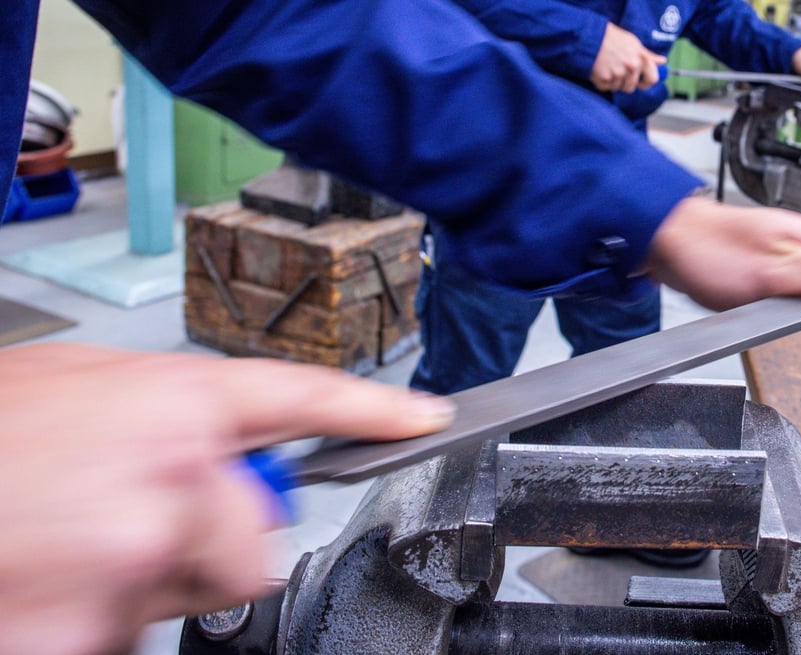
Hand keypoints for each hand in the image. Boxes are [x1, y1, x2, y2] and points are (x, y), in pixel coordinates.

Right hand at [0, 344, 454, 654]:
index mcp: (166, 401)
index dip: (372, 409)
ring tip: (59, 543)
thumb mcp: (70, 389)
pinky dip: (85, 619)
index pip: (299, 396)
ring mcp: (127, 556)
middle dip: (207, 541)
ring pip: (185, 594)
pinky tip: (39, 580)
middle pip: (255, 539)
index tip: (426, 416)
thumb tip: (218, 457)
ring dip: (135, 580)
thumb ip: (161, 418)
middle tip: (123, 521)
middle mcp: (166, 474)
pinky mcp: (86, 628)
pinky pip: (123, 634)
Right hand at [590, 22, 665, 92]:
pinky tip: (600, 70)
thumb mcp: (633, 43)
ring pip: (617, 88)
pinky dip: (601, 81)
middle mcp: (632, 67)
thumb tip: (662, 61)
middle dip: (624, 83)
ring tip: (607, 67)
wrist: (591, 37)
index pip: (653, 79)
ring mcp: (618, 74)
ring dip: (612, 82)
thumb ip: (648, 55)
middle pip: (631, 87)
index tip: (640, 81)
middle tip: (616, 70)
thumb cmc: (612, 38)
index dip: (646, 82)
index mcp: (641, 58)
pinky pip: (605, 87)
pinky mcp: (605, 78)